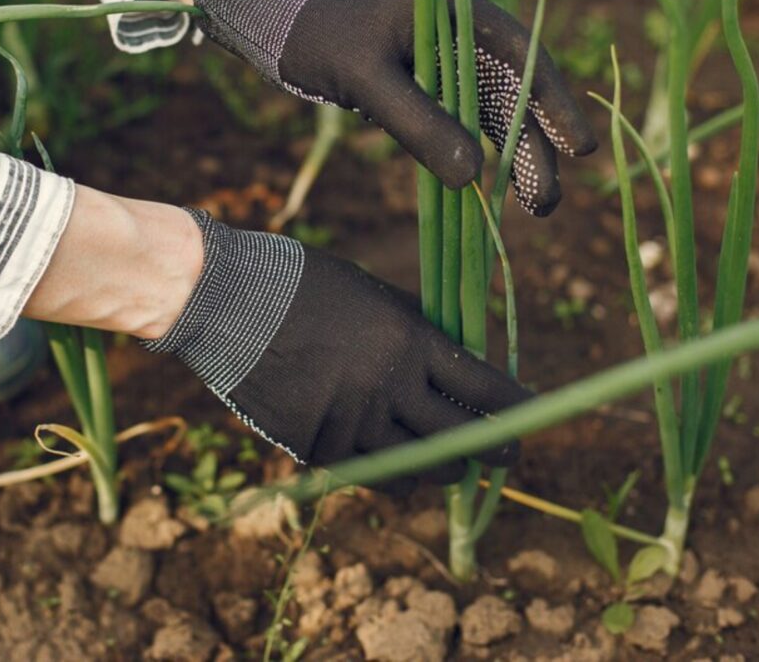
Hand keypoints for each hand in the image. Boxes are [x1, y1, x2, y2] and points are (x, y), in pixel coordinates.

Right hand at [143, 211, 531, 490]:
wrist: (227, 300)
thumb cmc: (303, 284)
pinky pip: (368, 474)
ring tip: (447, 463)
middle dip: (492, 450)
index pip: (486, 389)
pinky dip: (389, 473)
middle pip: (462, 440)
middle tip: (504, 454)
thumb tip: (459, 356)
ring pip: (418, 469)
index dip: (517, 409)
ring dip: (441, 468)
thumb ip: (416, 329)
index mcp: (409, 341)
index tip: (531, 418)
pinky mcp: (314, 446)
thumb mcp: (373, 294)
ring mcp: (350, 422)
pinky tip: (396, 467)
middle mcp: (388, 388)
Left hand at [190, 0, 596, 214]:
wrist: (273, 21)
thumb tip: (474, 176)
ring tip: (533, 205)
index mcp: (454, 6)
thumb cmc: (317, 38)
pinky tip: (491, 186)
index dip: (554, 102)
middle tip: (547, 204)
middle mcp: (459, 27)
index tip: (578, 148)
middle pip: (513, 89)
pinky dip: (477, 147)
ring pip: (491, 108)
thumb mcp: (366, 80)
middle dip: (535, 146)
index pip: (521, 54)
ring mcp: (443, 52)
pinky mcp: (425, 76)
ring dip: (512, 154)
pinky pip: (462, 115)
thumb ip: (418, 123)